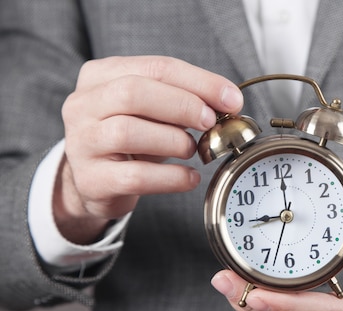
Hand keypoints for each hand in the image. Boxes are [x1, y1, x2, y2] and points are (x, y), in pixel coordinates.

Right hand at [56, 56, 243, 243]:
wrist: (93, 181)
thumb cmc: (130, 139)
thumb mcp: (151, 111)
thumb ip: (182, 99)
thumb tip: (227, 101)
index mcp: (101, 75)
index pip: (156, 67)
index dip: (200, 82)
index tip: (231, 99)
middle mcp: (83, 105)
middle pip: (134, 92)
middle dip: (183, 105)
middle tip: (211, 121)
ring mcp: (82, 143)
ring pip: (128, 133)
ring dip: (174, 141)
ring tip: (193, 149)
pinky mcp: (91, 180)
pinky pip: (136, 176)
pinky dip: (171, 177)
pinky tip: (189, 177)